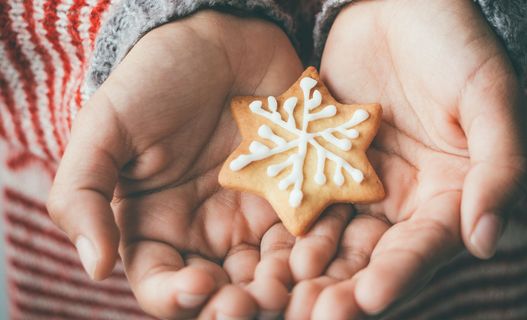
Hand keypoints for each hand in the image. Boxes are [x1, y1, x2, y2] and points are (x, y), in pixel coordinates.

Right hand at [47, 10, 302, 318]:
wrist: (219, 41)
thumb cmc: (156, 81)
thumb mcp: (106, 129)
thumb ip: (84, 194)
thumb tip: (93, 266)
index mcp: (159, 227)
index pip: (163, 283)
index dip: (177, 297)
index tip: (199, 286)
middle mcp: (210, 231)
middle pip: (225, 289)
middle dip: (240, 303)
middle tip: (257, 299)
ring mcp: (256, 215)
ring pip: (273, 271)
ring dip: (284, 284)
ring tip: (294, 282)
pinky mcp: (298, 194)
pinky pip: (313, 233)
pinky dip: (320, 247)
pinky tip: (323, 249)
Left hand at [284, 1, 526, 317]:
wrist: (400, 4)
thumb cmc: (455, 43)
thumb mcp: (489, 98)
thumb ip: (499, 167)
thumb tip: (486, 241)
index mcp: (449, 193)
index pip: (424, 245)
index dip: (400, 273)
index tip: (371, 299)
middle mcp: (403, 199)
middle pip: (374, 255)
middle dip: (346, 287)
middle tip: (315, 315)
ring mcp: (360, 183)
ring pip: (335, 236)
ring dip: (311, 268)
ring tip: (284, 293)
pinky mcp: (323, 163)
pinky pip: (304, 199)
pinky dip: (289, 225)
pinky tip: (267, 248)